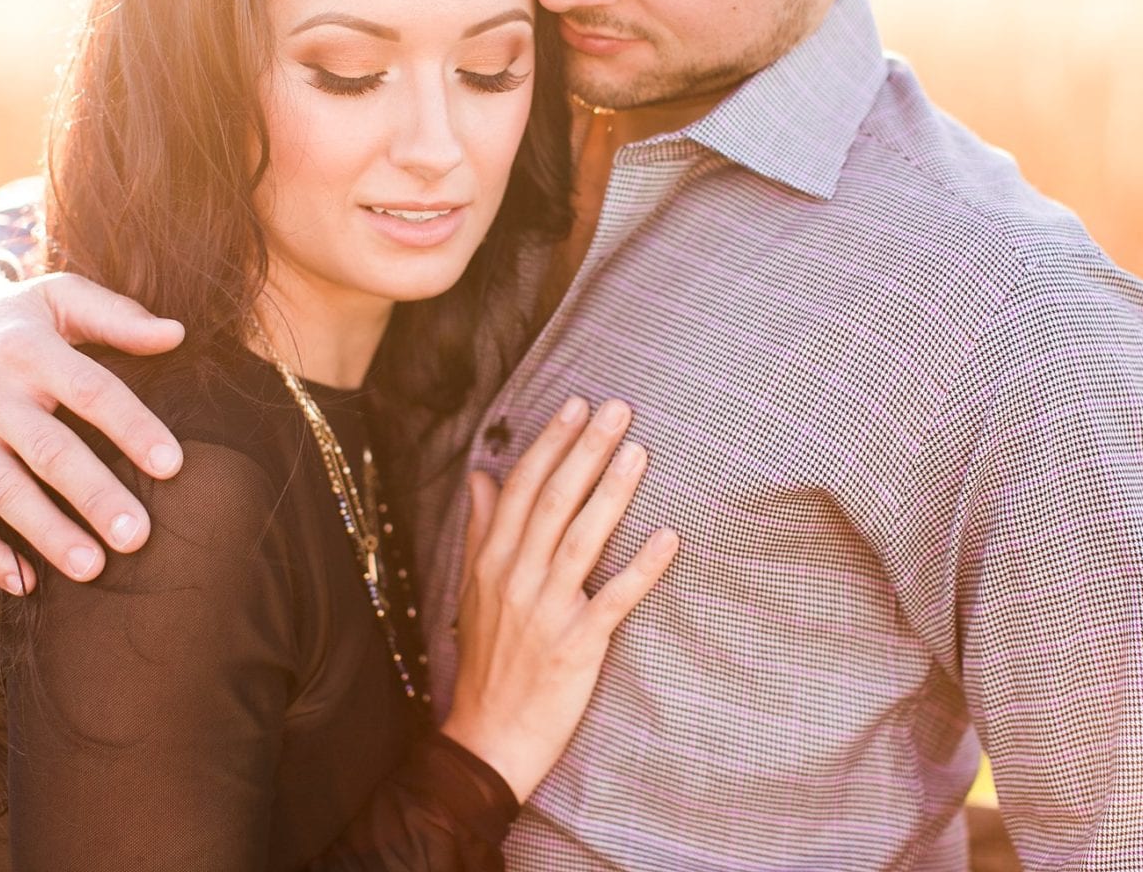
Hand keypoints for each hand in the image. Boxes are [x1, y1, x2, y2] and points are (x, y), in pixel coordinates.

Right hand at [0, 273, 184, 593]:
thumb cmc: (14, 320)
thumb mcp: (58, 298)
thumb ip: (118, 316)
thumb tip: (178, 334)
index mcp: (30, 349)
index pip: (90, 391)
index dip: (132, 427)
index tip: (173, 465)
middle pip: (48, 450)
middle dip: (94, 496)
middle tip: (139, 537)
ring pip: (4, 491)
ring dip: (47, 533)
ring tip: (93, 569)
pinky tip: (26, 583)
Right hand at [440, 397, 678, 802]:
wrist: (488, 737)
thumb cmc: (487, 660)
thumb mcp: (473, 590)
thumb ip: (481, 530)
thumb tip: (481, 476)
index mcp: (493, 560)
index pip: (523, 487)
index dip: (551, 443)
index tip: (577, 404)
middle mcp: (517, 578)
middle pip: (554, 500)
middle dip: (587, 450)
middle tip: (619, 407)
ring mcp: (547, 611)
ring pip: (582, 539)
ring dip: (612, 492)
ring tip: (640, 451)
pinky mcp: (576, 645)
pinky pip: (614, 599)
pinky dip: (642, 568)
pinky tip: (669, 538)